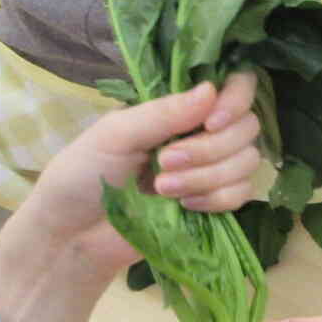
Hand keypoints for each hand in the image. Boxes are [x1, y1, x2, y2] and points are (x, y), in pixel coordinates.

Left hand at [0, 74, 261, 321]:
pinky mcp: (216, 203)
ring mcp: (212, 168)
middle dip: (209, 149)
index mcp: (179, 108)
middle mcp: (203, 132)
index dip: (235, 100)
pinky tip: (185, 206)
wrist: (73, 236)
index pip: (236, 86)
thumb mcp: (114, 135)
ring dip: (207, 176)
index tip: (211, 123)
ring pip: (247, 161)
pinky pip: (242, 193)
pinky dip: (217, 199)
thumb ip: (162, 113)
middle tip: (164, 164)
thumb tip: (212, 90)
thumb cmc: (82, 175)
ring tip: (162, 190)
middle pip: (247, 127)